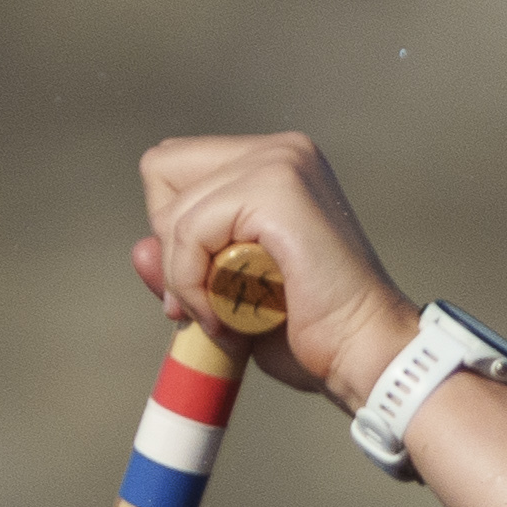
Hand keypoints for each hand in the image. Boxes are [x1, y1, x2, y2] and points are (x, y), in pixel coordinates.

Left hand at [132, 134, 421, 412]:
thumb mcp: (232, 296)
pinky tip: (229, 315)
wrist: (366, 357)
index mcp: (275, 164)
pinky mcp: (276, 188)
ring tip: (230, 317)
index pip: (174, 168)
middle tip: (213, 303)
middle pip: (162, 170)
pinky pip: (190, 229)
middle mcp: (281, 150)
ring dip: (186, 277)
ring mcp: (280, 163)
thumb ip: (183, 267)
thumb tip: (139, 249)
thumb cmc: (316, 335)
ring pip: (173, 208)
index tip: (204, 291)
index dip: (175, 233)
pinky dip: (193, 281)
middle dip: (173, 246)